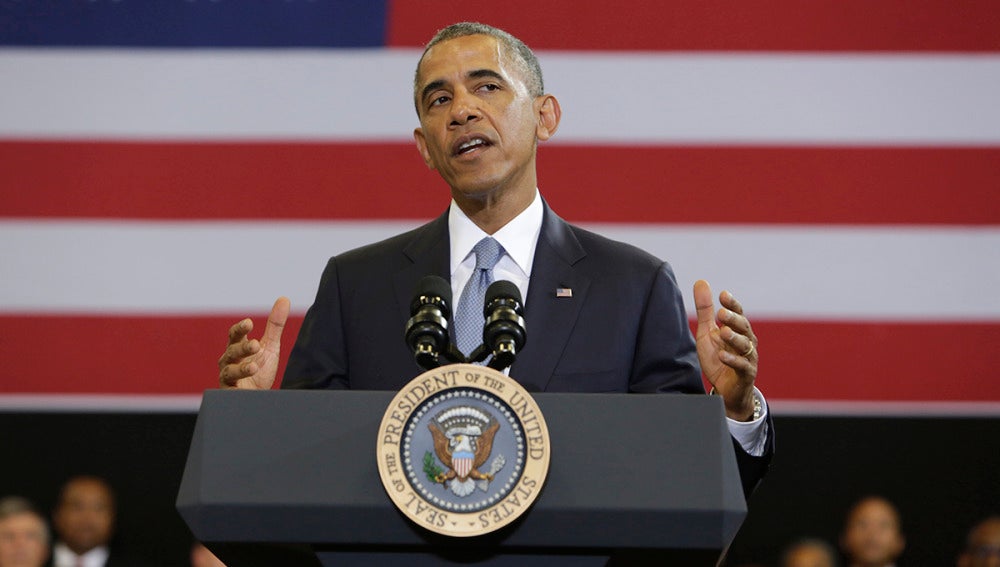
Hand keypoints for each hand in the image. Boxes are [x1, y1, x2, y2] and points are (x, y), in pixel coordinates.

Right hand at [218, 297, 289, 389]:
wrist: (258, 396)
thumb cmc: (260, 369)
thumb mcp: (270, 346)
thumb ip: (275, 324)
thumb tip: (284, 299)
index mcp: (238, 347)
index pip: (235, 335)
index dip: (241, 328)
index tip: (249, 323)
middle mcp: (229, 360)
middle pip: (232, 351)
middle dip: (243, 348)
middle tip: (256, 345)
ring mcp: (228, 377)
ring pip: (229, 371)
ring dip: (241, 368)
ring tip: (253, 367)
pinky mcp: (229, 393)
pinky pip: (229, 390)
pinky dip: (234, 389)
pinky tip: (242, 389)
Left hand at [693, 280, 757, 420]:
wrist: (727, 390)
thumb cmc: (718, 358)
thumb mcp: (707, 332)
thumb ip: (705, 310)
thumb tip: (701, 281)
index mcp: (738, 329)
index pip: (738, 313)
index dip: (732, 304)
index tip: (723, 295)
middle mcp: (747, 341)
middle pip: (744, 327)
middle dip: (733, 319)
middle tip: (721, 313)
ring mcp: (748, 357)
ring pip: (745, 345)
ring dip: (734, 338)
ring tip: (723, 332)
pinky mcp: (746, 374)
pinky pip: (742, 366)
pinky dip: (732, 360)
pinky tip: (722, 355)